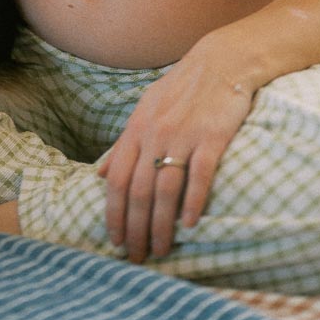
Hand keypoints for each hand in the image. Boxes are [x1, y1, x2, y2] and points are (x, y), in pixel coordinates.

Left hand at [96, 40, 254, 262]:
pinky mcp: (211, 137)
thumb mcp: (144, 110)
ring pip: (165, 189)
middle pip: (138, 190)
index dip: (113, 213)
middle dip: (134, 228)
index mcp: (136, 128)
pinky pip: (199, 175)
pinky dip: (193, 201)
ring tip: (161, 250)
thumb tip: (98, 174)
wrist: (220, 63)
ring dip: (161, 224)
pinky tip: (189, 224)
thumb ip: (122, 144)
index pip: (116, 179)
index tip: (115, 240)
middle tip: (136, 257)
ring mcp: (182, 135)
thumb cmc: (181, 89)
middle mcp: (155, 133)